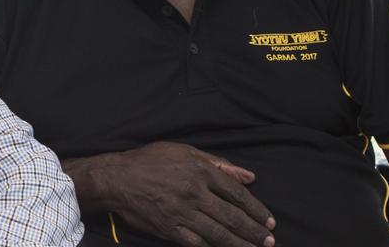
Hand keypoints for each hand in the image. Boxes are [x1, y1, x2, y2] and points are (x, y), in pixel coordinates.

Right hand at [73, 141, 274, 246]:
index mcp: (200, 170)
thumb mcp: (185, 151)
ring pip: (218, 233)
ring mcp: (182, 212)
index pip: (237, 193)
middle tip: (270, 241)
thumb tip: (249, 176)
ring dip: (240, 243)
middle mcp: (194, 192)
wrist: (118, 178)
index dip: (256, 209)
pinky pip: (196, 243)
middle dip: (254, 231)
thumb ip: (219, 164)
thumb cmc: (152, 160)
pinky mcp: (169, 228)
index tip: (270, 221)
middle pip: (232, 216)